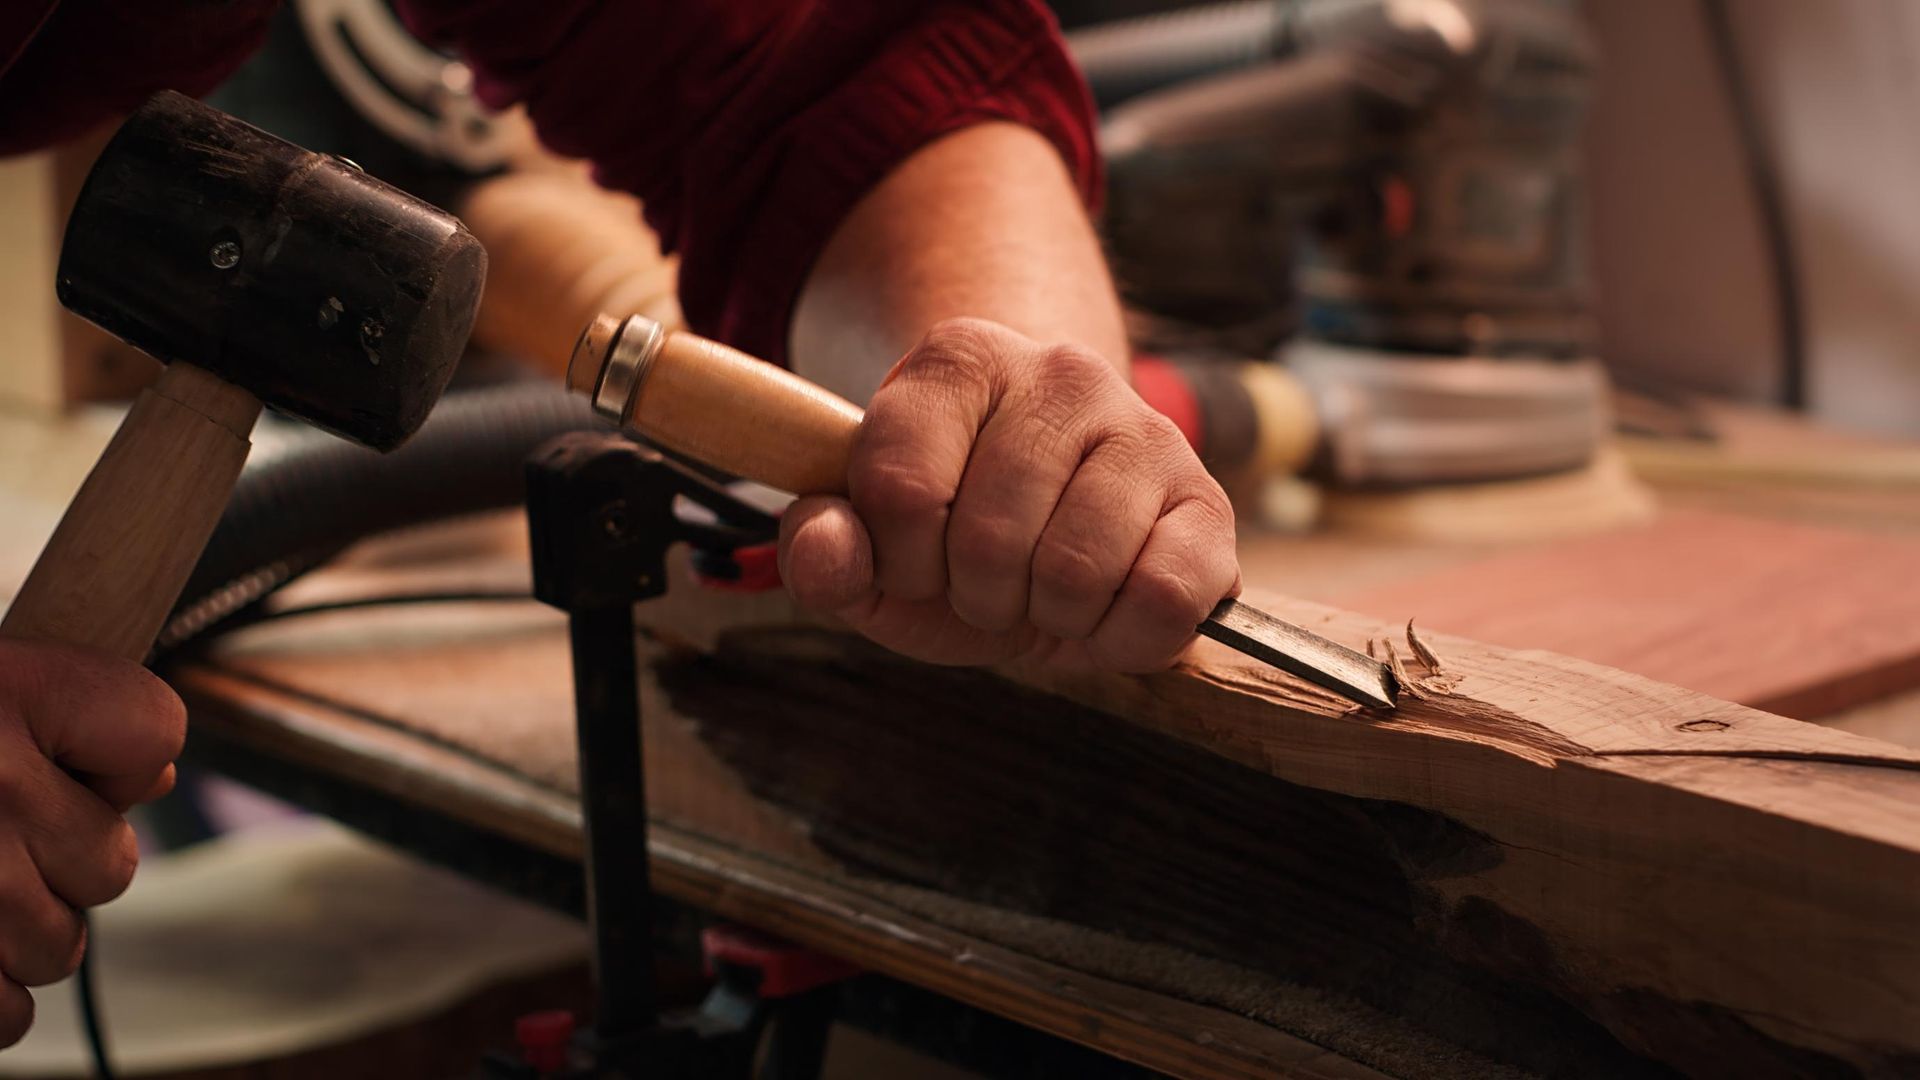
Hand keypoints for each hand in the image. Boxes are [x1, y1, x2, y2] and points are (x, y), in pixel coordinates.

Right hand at [0, 641, 183, 1046]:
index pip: (160, 731)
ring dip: (14, 930)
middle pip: (113, 864)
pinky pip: (8, 1017)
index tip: (57, 746)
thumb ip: (66, 714)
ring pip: (60, 947)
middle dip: (56, 859)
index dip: (114, 751)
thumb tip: (149, 778)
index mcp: (9, 688)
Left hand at [778, 318, 1239, 670]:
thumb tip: (824, 549)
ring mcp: (1145, 426)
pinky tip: (1108, 609)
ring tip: (1048, 589)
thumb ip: (824, 552)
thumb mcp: (875, 553)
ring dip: (1050, 616)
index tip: (919, 558)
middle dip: (978, 594)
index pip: (900, 486)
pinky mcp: (1208, 498)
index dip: (901, 558)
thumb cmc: (959, 536)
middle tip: (992, 581)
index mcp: (959, 361)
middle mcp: (1060, 371)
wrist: (1061, 525)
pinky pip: (1161, 596)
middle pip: (989, 536)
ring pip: (1077, 568)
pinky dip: (1123, 637)